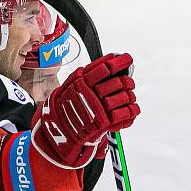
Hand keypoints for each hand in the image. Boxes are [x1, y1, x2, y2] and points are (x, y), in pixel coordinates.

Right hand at [32, 53, 138, 167]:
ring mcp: (98, 109)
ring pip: (125, 97)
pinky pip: (125, 113)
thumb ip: (84, 74)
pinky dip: (132, 111)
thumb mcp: (68, 86)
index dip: (119, 62)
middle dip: (128, 81)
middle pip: (118, 82)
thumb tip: (105, 61)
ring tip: (129, 97)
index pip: (105, 68)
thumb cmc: (64, 108)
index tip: (127, 59)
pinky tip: (131, 109)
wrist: (58, 131)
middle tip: (129, 82)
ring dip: (130, 96)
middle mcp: (90, 94)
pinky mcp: (104, 123)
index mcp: (82, 83)